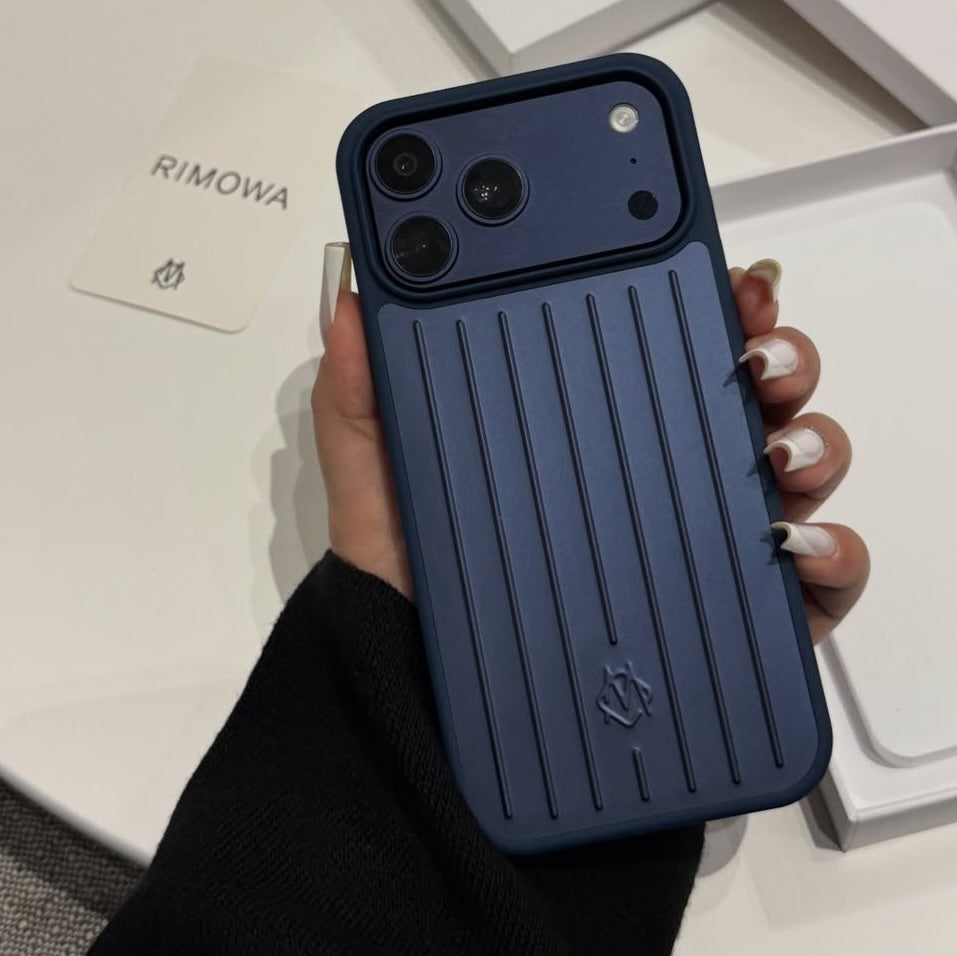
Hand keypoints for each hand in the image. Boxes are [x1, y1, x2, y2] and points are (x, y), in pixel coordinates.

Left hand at [312, 247, 867, 639]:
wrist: (433, 702)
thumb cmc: (415, 587)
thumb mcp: (378, 482)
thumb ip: (362, 396)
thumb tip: (354, 303)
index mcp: (588, 427)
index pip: (664, 344)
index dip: (703, 299)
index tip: (720, 274)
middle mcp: (658, 472)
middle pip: (748, 395)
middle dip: (778, 357)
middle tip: (756, 357)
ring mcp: (703, 539)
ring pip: (795, 467)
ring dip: (813, 440)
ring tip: (777, 450)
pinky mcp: (736, 614)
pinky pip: (814, 580)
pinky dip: (834, 554)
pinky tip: (799, 545)